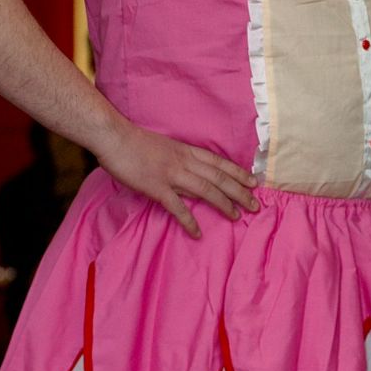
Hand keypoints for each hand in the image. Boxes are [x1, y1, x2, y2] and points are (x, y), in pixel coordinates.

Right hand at [96, 120, 258, 237]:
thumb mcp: (165, 146)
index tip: (254, 182)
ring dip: (224, 204)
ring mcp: (171, 175)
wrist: (115, 137)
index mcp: (186, 150)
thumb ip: (180, 160)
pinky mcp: (156, 187)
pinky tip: (197, 233)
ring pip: (206, 190)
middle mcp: (184, 162)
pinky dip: (189, 221)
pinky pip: (177, 207)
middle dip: (239, 192)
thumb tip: (192, 174)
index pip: (219, 163)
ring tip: (236, 217)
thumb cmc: (136, 141)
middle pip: (219, 178)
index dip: (239, 173)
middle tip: (255, 205)